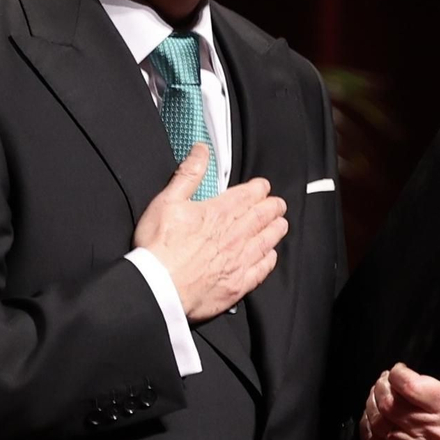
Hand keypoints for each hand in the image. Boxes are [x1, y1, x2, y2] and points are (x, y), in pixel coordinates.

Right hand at [133, 144, 287, 320]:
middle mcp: (234, 236)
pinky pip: (262, 269)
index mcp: (219, 213)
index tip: (263, 186)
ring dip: (275, 230)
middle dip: (272, 208)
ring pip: (266, 241)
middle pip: (262, 217)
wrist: (159, 288)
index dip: (259, 189)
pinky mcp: (237, 284)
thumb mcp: (167, 201)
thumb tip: (201, 151)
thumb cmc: (159, 247)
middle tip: (278, 205)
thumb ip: (188, 174)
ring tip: (281, 224)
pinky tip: (270, 256)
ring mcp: (238, 261)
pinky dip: (269, 260)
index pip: (248, 195)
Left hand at [359, 350, 439, 439]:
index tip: (397, 372)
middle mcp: (434, 431)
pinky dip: (367, 429)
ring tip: (377, 399)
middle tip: (383, 384)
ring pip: (378, 423)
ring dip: (371, 406)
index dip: (396, 373)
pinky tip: (373, 420)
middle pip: (389, 404)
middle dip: (380, 388)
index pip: (408, 385)